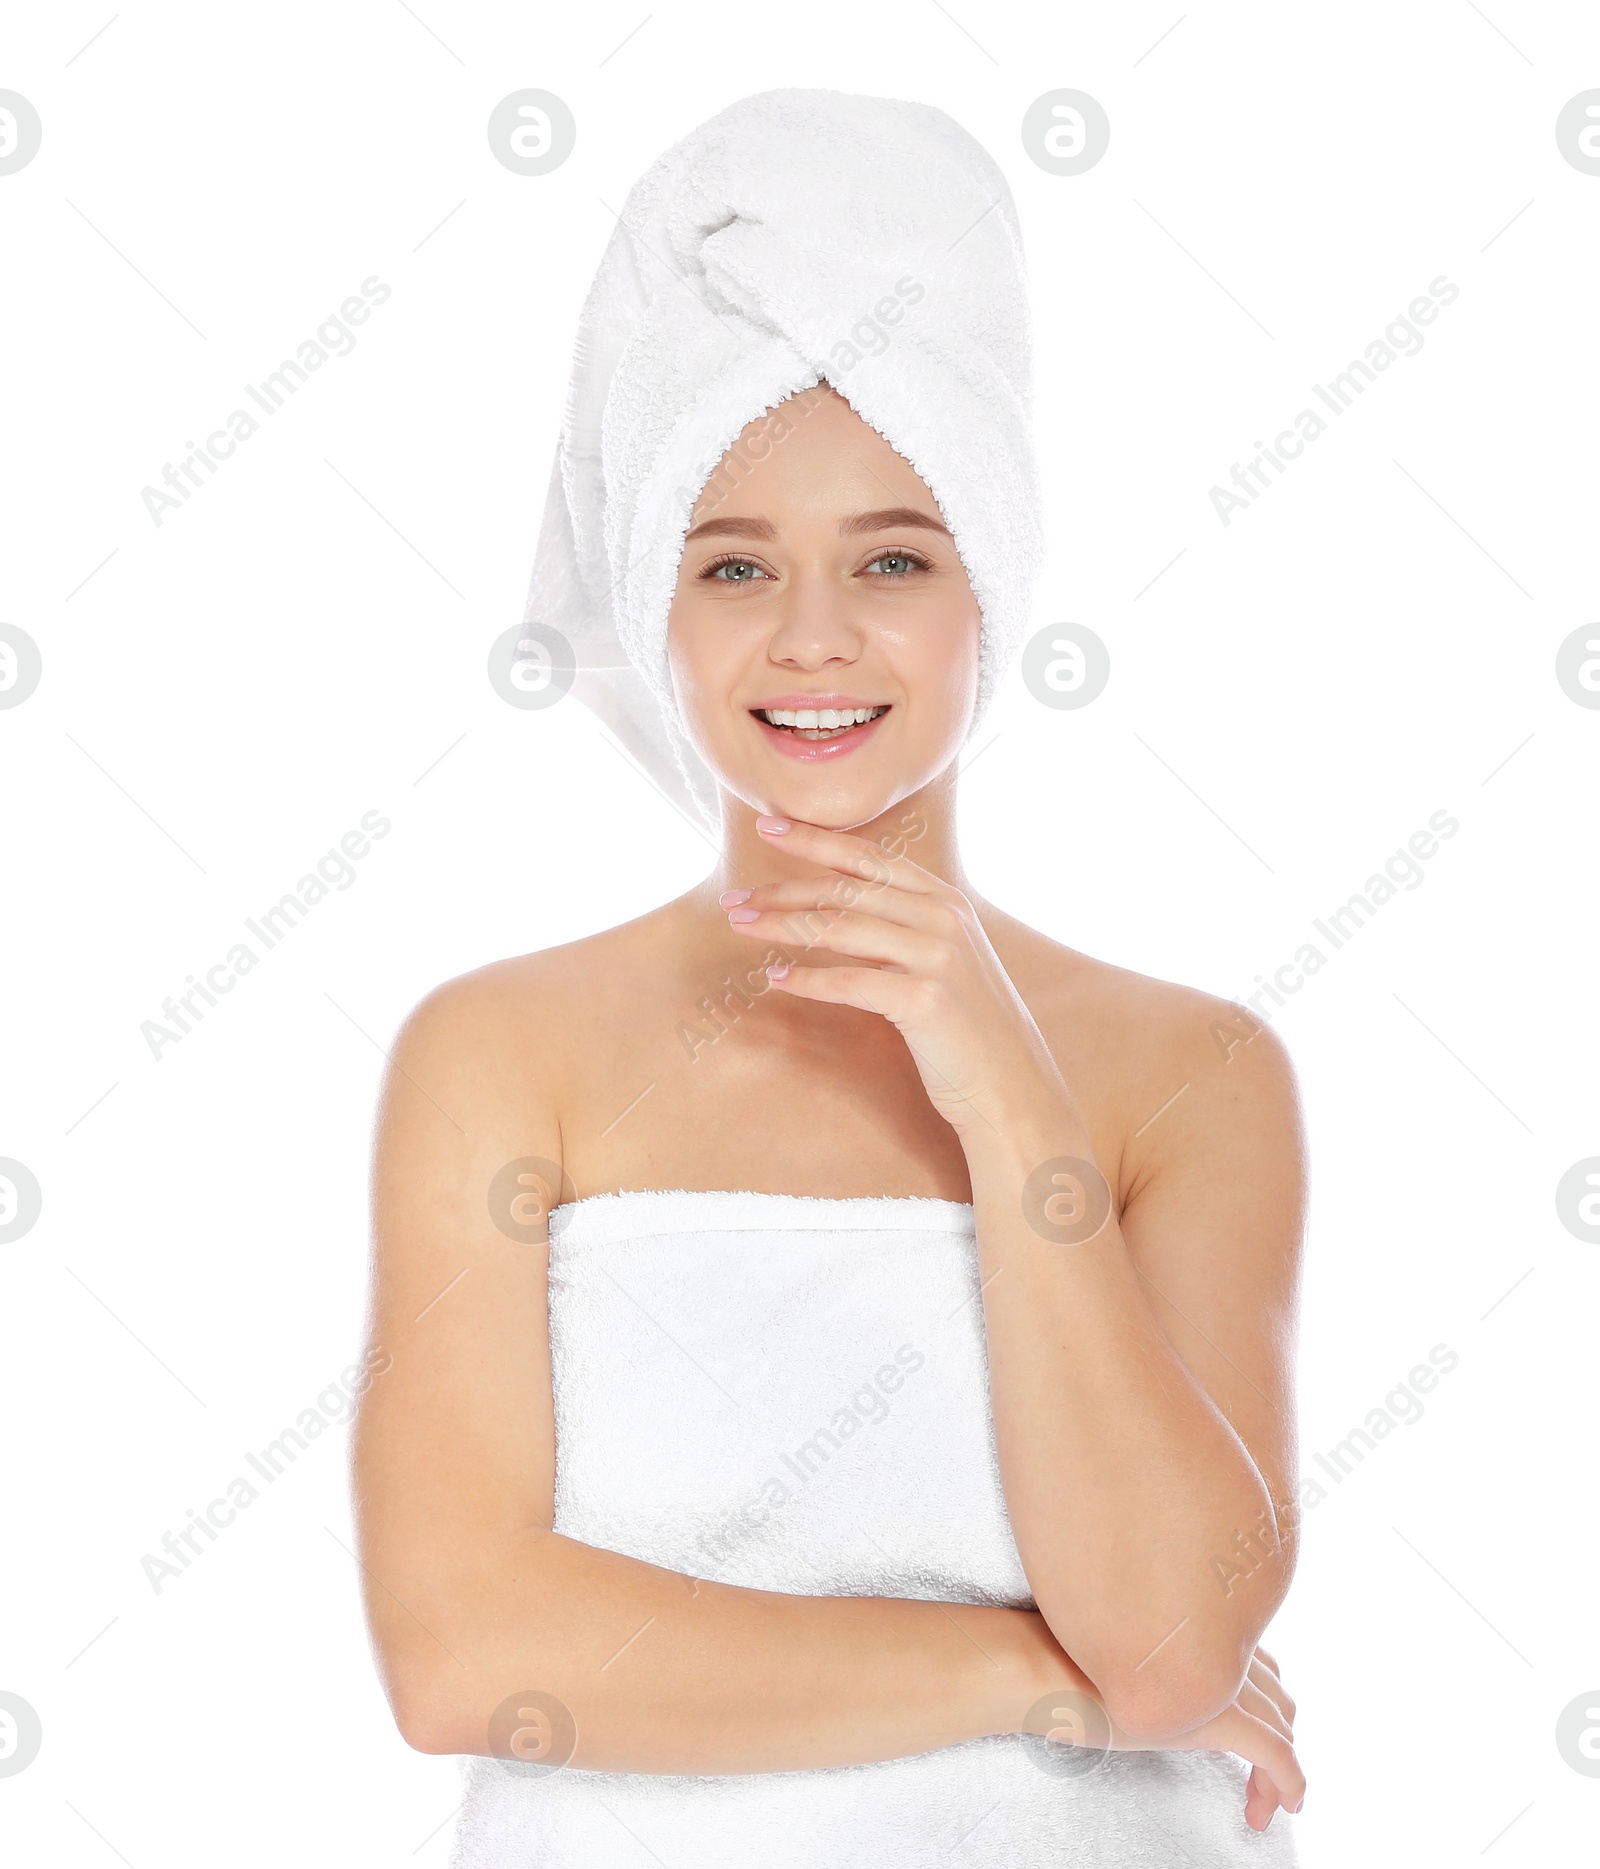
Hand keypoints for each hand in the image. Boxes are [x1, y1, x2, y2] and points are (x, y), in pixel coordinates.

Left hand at [723, 818, 1066, 1137]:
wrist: (1010, 1082)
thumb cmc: (966, 1024)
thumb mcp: (943, 958)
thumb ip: (903, 925)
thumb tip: (837, 904)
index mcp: (945, 900)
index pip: (869, 858)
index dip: (816, 840)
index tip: (769, 828)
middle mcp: (943, 917)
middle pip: (847, 889)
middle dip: (784, 888)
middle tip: (735, 896)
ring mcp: (938, 956)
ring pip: (842, 927)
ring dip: (783, 925)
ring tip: (741, 926)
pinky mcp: (925, 999)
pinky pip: (851, 981)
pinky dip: (809, 978)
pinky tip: (777, 977)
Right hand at [1014, 1629, 1302, 1832]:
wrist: (1047, 1666)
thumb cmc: (1063, 1659)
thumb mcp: (1116, 1656)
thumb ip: (1147, 1659)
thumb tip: (1146, 1679)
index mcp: (1196, 1625)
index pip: (1256, 1662)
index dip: (1263, 1700)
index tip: (1251, 1731)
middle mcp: (1219, 1646)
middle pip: (1275, 1695)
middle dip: (1278, 1735)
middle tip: (1262, 1775)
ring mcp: (1224, 1681)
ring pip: (1281, 1728)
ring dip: (1280, 1769)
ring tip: (1266, 1801)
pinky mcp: (1222, 1718)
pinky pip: (1278, 1756)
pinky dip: (1289, 1783)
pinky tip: (1282, 1806)